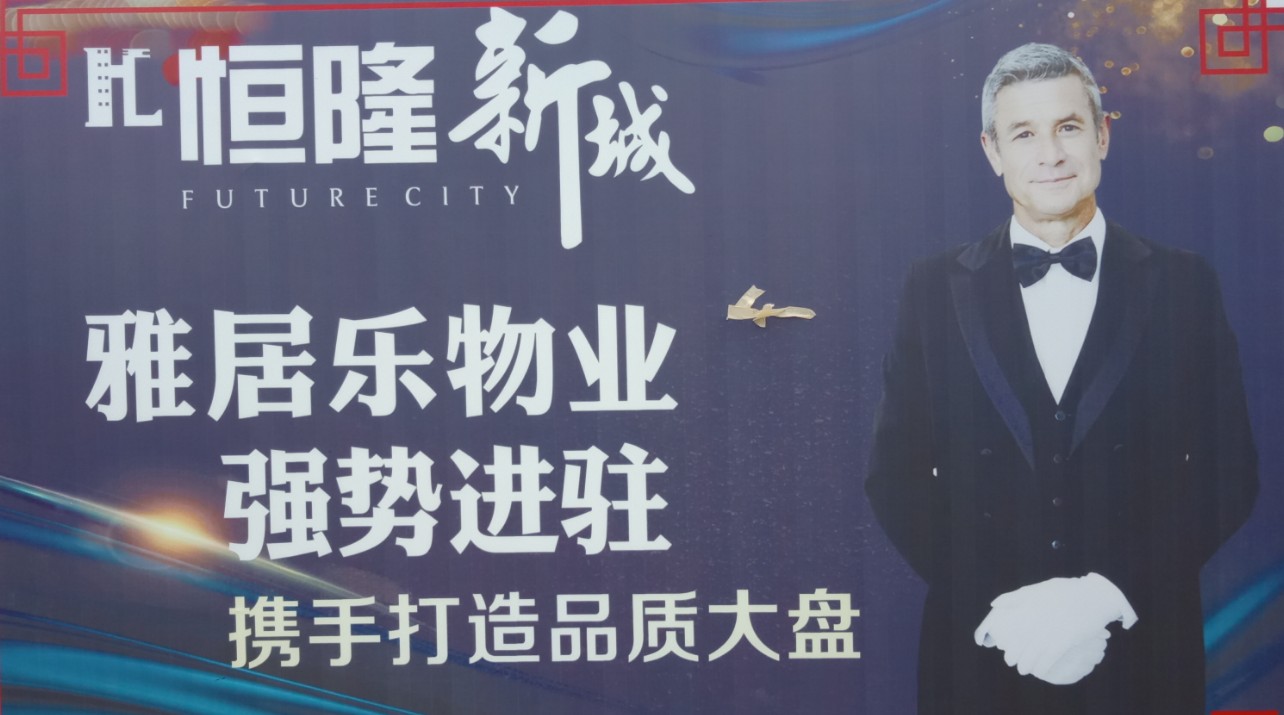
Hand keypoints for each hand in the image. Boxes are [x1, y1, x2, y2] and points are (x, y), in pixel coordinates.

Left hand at [973, 573, 1135, 684]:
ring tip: (1023, 669)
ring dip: (1027, 664)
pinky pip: (1051, 656)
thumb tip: (993, 604)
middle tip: (1010, 662)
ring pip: (1035, 652)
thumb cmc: (1066, 593)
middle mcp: (1040, 618)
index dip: (1006, 639)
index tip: (1000, 647)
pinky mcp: (1067, 637)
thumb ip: (1016, 597)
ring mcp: (1053, 628)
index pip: (1013, 626)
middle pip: (1022, 642)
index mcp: (1031, 606)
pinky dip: (1043, 665)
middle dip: (1014, 655)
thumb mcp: (1040, 589)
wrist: (1095, 597)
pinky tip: (1039, 671)